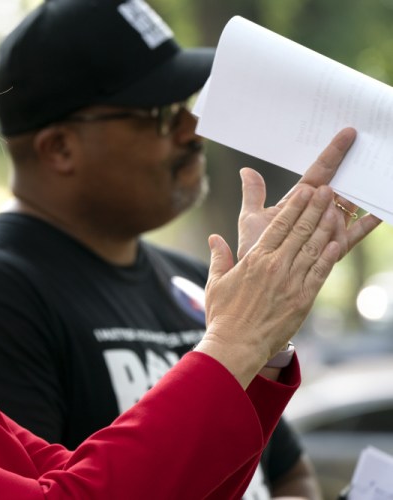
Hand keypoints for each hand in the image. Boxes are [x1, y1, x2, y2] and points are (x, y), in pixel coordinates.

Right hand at [198, 184, 339, 387]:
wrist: (236, 345)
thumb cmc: (222, 316)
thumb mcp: (215, 282)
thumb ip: (219, 257)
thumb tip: (215, 238)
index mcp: (255, 259)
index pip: (279, 225)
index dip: (295, 206)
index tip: (305, 191)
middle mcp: (276, 266)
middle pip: (301, 230)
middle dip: (315, 208)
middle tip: (327, 192)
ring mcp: (291, 282)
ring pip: (314, 248)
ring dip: (326, 227)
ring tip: (335, 210)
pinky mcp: (303, 299)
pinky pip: (319, 273)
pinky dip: (329, 257)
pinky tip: (337, 243)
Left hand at [237, 127, 380, 259]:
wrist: (258, 279)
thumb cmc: (255, 248)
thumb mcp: (252, 219)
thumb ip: (253, 195)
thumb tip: (246, 170)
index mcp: (299, 200)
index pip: (320, 170)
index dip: (333, 152)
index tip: (347, 133)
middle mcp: (318, 211)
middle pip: (341, 183)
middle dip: (354, 165)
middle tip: (369, 146)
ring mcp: (330, 227)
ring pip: (350, 204)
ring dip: (360, 190)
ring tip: (375, 172)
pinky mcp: (337, 246)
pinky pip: (357, 232)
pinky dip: (369, 222)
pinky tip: (382, 210)